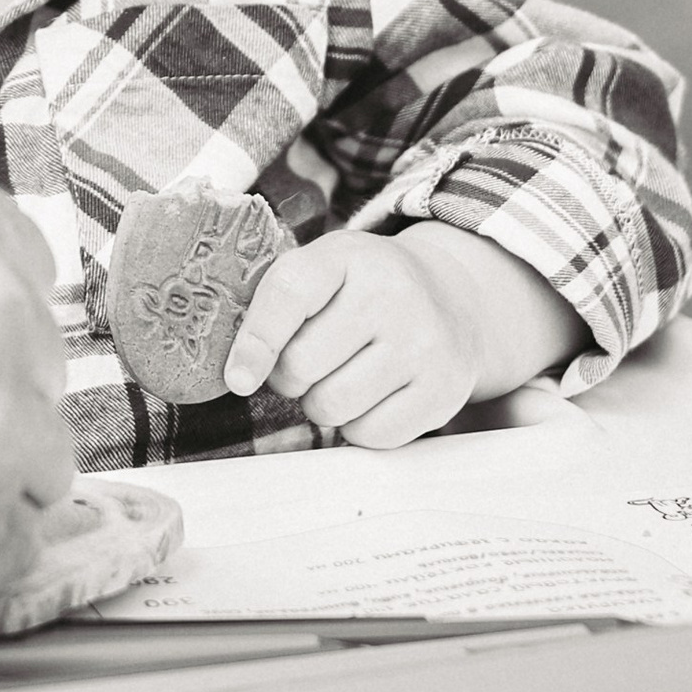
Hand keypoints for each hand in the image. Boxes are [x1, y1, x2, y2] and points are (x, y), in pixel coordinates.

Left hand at [223, 223, 581, 447]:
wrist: (453, 296)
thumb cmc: (365, 289)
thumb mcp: (322, 270)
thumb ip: (274, 307)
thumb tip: (240, 376)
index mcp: (348, 256)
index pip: (288, 294)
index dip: (255, 342)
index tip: (238, 379)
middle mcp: (392, 295)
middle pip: (301, 365)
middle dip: (290, 377)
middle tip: (308, 364)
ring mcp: (424, 344)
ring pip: (332, 406)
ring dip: (321, 405)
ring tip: (340, 379)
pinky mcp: (443, 390)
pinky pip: (370, 435)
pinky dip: (358, 426)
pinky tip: (372, 398)